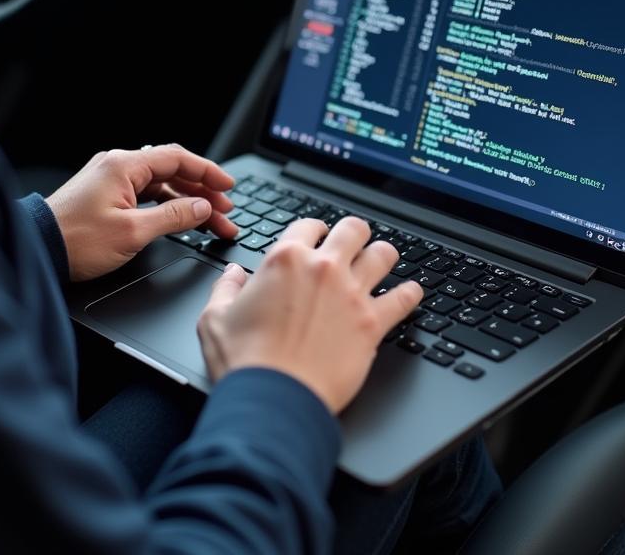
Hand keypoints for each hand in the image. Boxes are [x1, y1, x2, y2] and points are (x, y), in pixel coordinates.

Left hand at [45, 144, 237, 281]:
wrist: (37, 251)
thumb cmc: (76, 240)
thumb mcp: (133, 231)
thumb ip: (173, 216)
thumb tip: (202, 208)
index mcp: (125, 165)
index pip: (178, 159)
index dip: (208, 172)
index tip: (228, 187)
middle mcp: (118, 166)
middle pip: (173, 171)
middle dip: (203, 191)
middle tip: (225, 211)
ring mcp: (111, 180)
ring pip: (161, 185)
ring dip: (187, 201)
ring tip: (211, 220)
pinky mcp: (106, 196)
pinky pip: (146, 194)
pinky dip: (167, 206)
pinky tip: (182, 219)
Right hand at [197, 216, 423, 414]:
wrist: (273, 399)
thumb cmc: (244, 362)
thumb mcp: (214, 318)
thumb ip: (225, 289)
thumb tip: (233, 275)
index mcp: (285, 260)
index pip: (308, 225)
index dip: (313, 231)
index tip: (316, 239)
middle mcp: (322, 269)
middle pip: (354, 229)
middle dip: (353, 235)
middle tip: (352, 245)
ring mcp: (351, 294)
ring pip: (383, 254)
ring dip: (383, 256)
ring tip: (381, 262)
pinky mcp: (372, 323)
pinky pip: (404, 298)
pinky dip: (410, 294)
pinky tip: (410, 293)